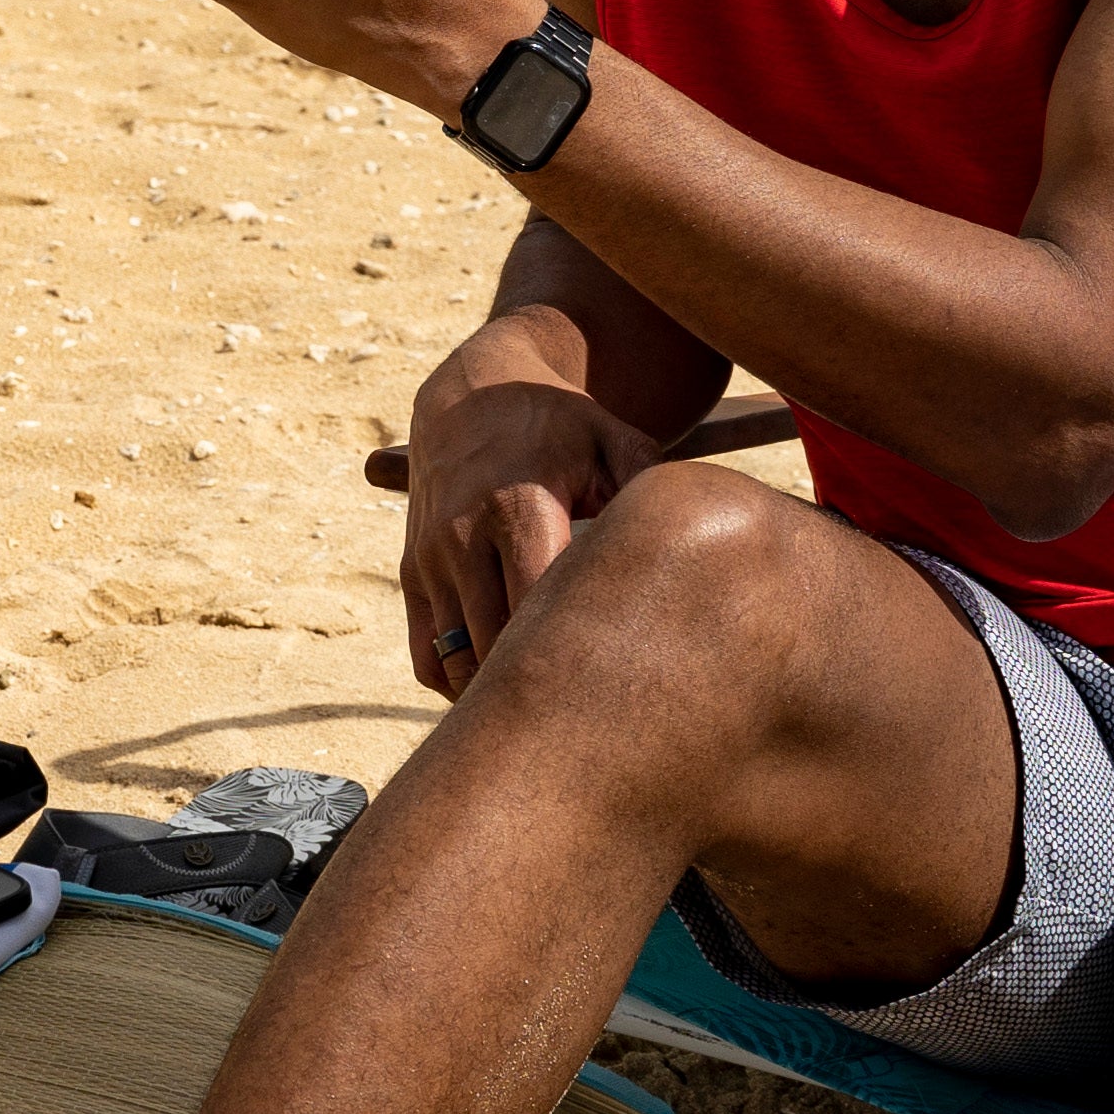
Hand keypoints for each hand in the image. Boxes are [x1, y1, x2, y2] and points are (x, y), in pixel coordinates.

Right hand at [365, 375, 662, 697]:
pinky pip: (427, 655)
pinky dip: (457, 683)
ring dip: (497, 694)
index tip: (620, 687)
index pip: (540, 611)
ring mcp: (430, 560)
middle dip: (543, 690)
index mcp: (518, 508)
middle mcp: (463, 538)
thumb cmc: (560, 424)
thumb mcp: (616, 442)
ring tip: (553, 710)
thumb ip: (652, 499)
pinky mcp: (412, 572)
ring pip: (457, 660)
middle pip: (497, 648)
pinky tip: (504, 687)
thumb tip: (701, 563)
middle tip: (597, 719)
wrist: (472, 393)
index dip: (575, 659)